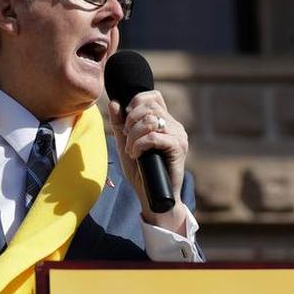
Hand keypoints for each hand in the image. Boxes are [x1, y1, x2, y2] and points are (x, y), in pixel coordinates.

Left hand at [107, 91, 189, 232]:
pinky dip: (139, 144)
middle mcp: (175, 125)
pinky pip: (154, 137)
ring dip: (133, 135)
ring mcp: (179, 135)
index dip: (136, 103)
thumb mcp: (125, 144)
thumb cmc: (141, 172)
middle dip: (130, 121)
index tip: (127, 122)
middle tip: (127, 139)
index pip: (153, 97)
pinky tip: (136, 155)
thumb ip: (119, 123)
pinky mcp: (178, 147)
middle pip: (148, 106)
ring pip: (150, 120)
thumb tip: (114, 102)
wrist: (154, 197)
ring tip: (131, 150)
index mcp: (165, 122)